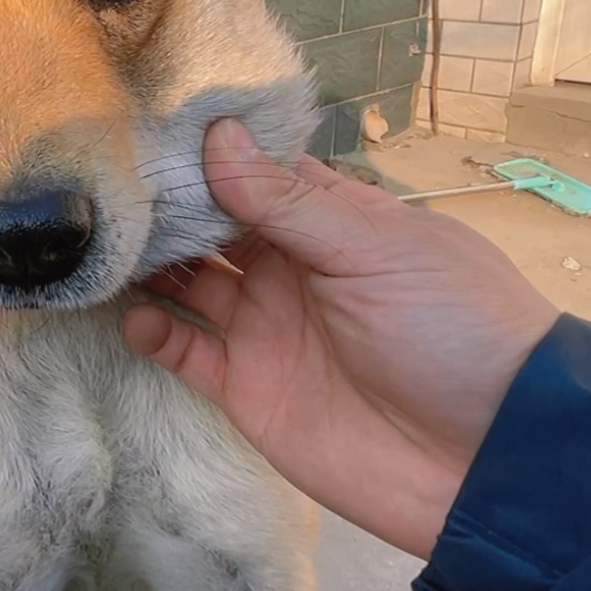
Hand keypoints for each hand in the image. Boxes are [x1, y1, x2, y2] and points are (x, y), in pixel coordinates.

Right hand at [124, 119, 558, 557]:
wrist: (485, 461)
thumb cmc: (450, 331)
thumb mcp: (376, 250)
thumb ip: (288, 202)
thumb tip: (217, 135)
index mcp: (333, 223)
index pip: (257, 172)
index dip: (208, 151)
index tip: (146, 128)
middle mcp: (292, 268)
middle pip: (211, 223)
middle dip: (166, 204)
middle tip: (107, 186)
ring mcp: (266, 328)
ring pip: (187, 282)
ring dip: (148, 263)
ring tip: (104, 244)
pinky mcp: (247, 388)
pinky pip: (184, 351)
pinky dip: (152, 331)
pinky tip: (138, 316)